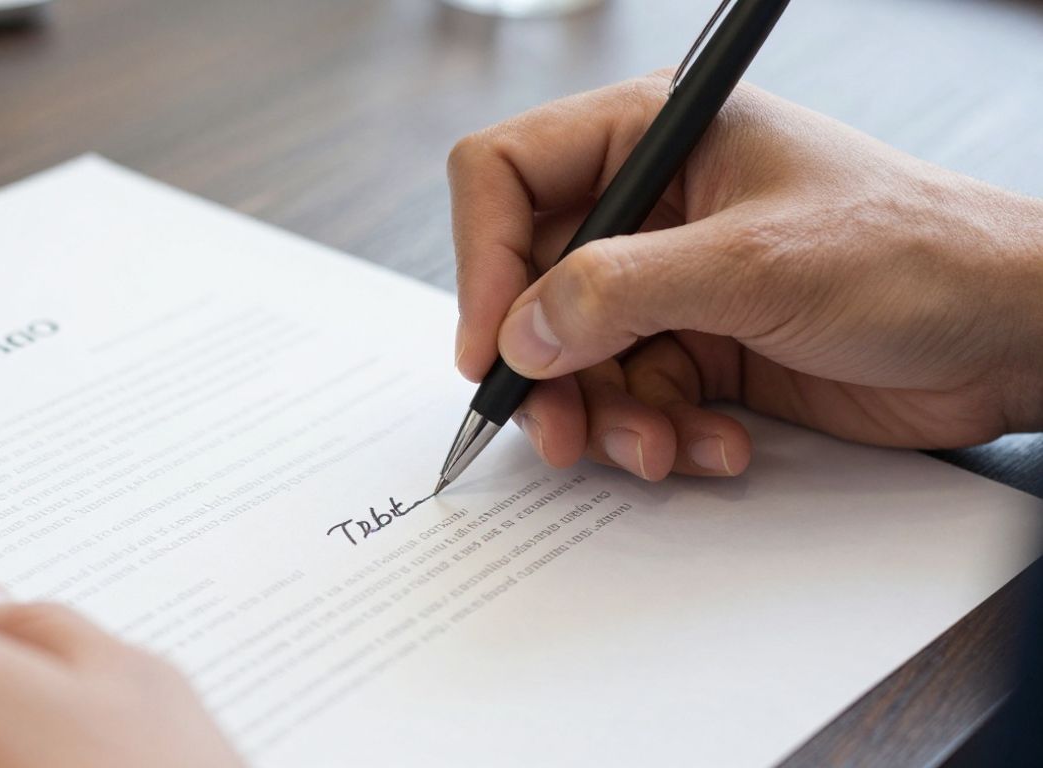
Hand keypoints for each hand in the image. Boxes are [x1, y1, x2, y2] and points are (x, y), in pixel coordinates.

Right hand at [448, 73, 1042, 480]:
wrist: (1010, 335)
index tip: (489, 347)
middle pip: (531, 283)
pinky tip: (715, 444)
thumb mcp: (753, 263)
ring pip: (576, 356)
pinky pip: (634, 397)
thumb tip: (519, 334)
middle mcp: (652, 207)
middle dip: (544, 367)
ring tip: (656, 449)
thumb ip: (620, 292)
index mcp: (655, 138)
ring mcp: (674, 281)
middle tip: (556, 431)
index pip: (510, 176)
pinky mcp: (701, 345)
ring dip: (606, 416)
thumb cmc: (913, 255)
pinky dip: (660, 433)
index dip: (483, 260)